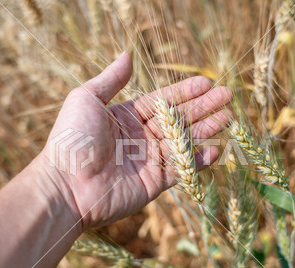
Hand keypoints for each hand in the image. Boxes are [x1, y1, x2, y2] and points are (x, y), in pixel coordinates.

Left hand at [37, 53, 231, 229]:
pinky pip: (181, 170)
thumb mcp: (87, 99)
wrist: (66, 185)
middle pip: (178, 119)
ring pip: (184, 142)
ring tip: (228, 117)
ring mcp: (148, 160)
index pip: (162, 100)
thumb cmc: (73, 139)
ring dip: (206, 130)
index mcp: (126, 117)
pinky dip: (199, 161)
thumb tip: (127, 54)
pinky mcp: (154, 182)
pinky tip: (216, 149)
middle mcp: (140, 137)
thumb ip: (111, 79)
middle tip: (228, 96)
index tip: (207, 82)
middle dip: (203, 107)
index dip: (184, 91)